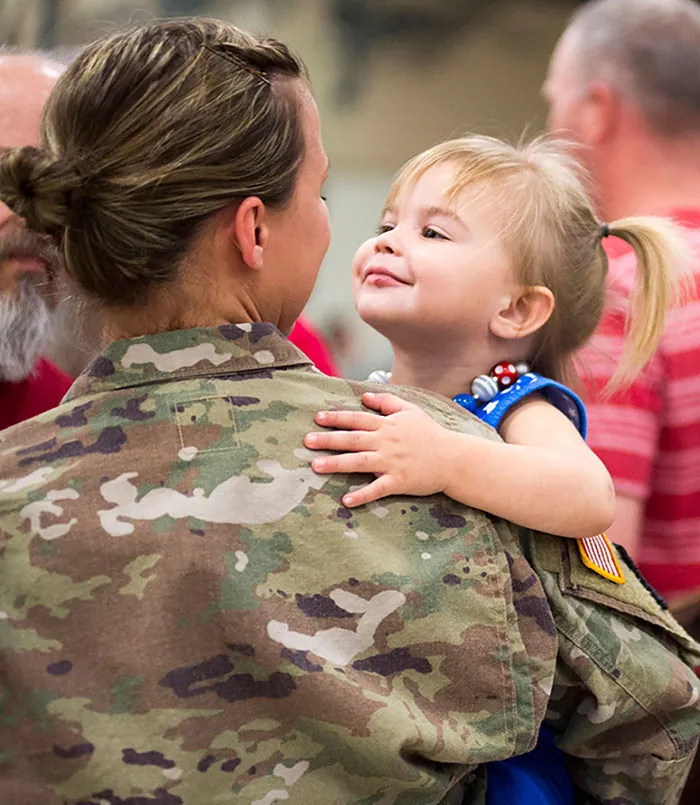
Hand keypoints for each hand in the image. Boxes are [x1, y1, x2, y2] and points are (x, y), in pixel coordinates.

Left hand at [304, 392, 451, 506]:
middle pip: (352, 440)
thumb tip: (365, 396)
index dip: (337, 418)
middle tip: (307, 441)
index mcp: (387, 426)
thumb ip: (387, 402)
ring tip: (316, 466)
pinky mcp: (399, 482)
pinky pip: (377, 489)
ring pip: (359, 462)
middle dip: (328, 440)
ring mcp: (391, 463)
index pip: (357, 419)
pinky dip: (362, 495)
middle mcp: (386, 443)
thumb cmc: (430, 434)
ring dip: (336, 464)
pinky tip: (346, 500)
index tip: (317, 418)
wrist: (453, 458)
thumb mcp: (410, 411)